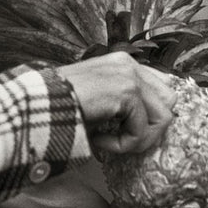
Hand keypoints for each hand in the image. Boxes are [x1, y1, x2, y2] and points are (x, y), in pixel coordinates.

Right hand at [54, 53, 174, 155]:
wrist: (37, 106)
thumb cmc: (60, 108)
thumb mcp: (98, 101)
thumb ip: (124, 104)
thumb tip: (153, 123)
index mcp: (123, 63)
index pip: (162, 88)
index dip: (150, 116)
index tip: (122, 130)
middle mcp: (129, 64)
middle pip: (170, 101)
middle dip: (150, 128)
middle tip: (120, 139)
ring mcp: (130, 75)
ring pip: (163, 119)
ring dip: (137, 139)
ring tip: (108, 141)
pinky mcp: (127, 92)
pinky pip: (142, 131)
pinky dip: (123, 145)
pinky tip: (99, 140)